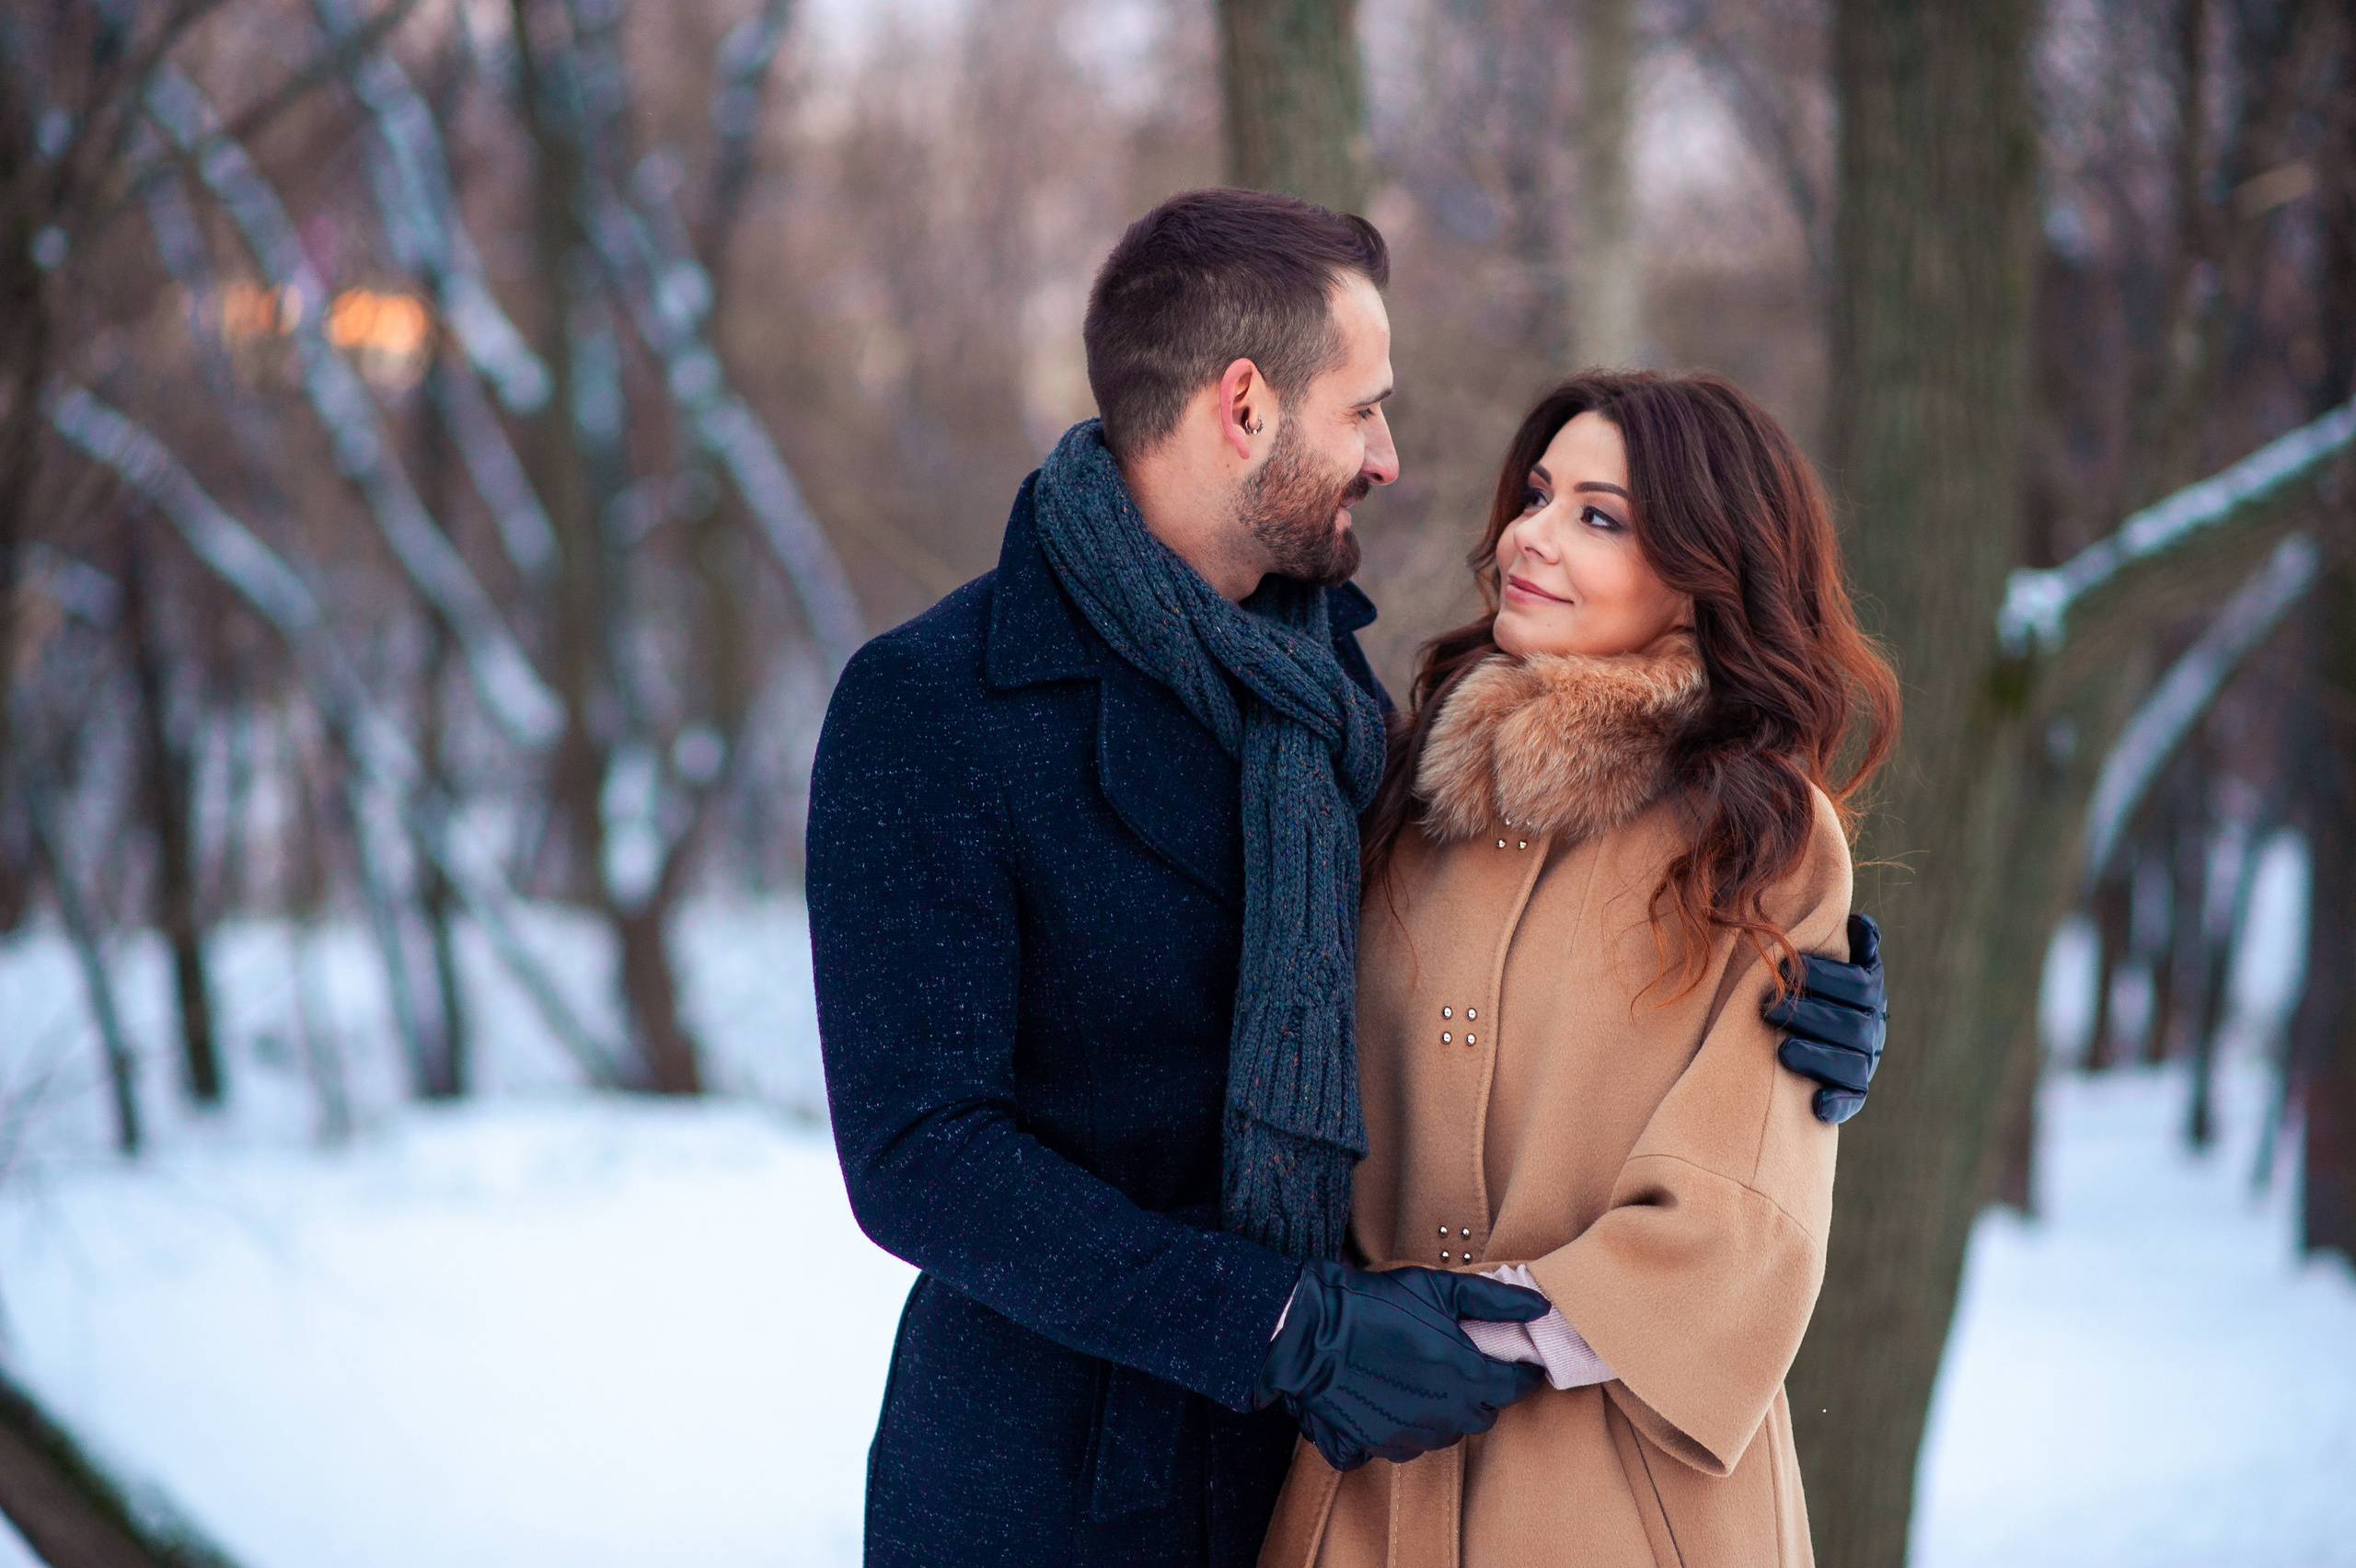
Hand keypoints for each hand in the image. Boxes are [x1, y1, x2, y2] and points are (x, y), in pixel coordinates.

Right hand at [1254, 1261, 1548, 1471]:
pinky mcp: (1378, 1444)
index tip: (1512, 1357)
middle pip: (1482, 1413)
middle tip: (1462, 1359)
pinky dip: (1409, 1424)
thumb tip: (1537, 1307)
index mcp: (1464, 1377)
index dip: (1518, 1370)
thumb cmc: (1373, 1305)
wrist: (1308, 1332)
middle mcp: (1443, 1415)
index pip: (1514, 1386)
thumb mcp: (1437, 1288)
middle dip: (1481, 1389)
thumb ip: (1492, 1301)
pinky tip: (1393, 1396)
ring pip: (1446, 1431)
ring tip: (1423, 1374)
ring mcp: (1409, 1435)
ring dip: (1445, 1408)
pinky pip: (1408, 1444)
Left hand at [1767, 913, 1886, 1124]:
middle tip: (1767, 1009)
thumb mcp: (1826, 960)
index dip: (1826, 976)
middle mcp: (1871, 1027)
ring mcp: (1864, 1061)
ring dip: (1818, 1057)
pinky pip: (1852, 1100)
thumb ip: (1841, 943)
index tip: (1784, 967)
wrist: (1802, 1032)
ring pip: (1852, 1063)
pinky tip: (1817, 1103)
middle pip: (1854, 1024)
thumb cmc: (1808, 985)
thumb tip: (1861, 923)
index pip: (1861, 984)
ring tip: (1783, 1051)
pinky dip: (1837, 1102)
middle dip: (1811, 1016)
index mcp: (1869, 992)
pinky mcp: (1852, 1092)